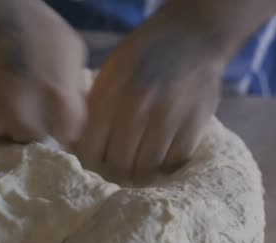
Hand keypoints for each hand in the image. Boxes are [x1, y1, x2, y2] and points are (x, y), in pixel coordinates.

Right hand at [0, 0, 85, 142]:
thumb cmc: (28, 21)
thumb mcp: (70, 48)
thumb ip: (74, 87)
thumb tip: (69, 114)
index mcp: (58, 103)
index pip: (67, 135)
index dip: (60, 122)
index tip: (52, 109)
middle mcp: (22, 119)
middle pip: (31, 137)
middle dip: (30, 121)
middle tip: (20, 94)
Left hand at [75, 12, 223, 177]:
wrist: (192, 35)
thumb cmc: (145, 53)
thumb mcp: (111, 71)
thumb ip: (95, 105)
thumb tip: (79, 143)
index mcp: (111, 93)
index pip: (90, 149)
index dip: (89, 161)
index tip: (95, 161)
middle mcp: (138, 106)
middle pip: (119, 164)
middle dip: (115, 171)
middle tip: (118, 168)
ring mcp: (169, 116)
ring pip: (147, 168)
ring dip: (141, 173)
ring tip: (139, 167)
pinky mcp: (196, 123)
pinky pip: (175, 162)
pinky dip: (166, 167)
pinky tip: (161, 158)